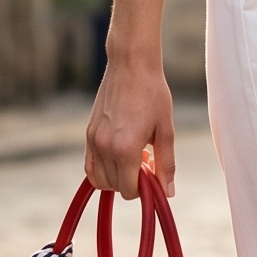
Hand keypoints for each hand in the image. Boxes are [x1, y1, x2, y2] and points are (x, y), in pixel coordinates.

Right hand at [84, 55, 175, 197]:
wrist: (131, 65)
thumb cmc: (153, 94)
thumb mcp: (166, 130)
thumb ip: (166, 164)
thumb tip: (168, 191)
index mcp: (125, 149)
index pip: (129, 190)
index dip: (144, 188)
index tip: (154, 172)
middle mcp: (105, 148)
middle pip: (115, 187)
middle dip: (132, 181)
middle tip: (147, 160)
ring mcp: (93, 140)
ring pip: (100, 179)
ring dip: (117, 176)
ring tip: (134, 155)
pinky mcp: (88, 133)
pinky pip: (89, 165)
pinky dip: (102, 170)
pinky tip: (119, 156)